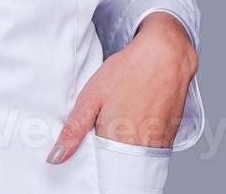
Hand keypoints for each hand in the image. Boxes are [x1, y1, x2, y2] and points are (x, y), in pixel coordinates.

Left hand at [46, 12, 196, 163]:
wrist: (166, 57)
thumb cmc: (128, 72)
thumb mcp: (91, 96)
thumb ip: (74, 129)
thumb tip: (56, 157)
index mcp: (117, 141)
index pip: (100, 169)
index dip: (91, 159)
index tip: (85, 147)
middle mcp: (141, 148)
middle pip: (118, 165)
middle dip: (106, 155)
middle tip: (101, 129)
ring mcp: (158, 144)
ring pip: (135, 158)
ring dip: (123, 148)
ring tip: (117, 121)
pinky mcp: (169, 137)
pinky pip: (150, 150)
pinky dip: (139, 141)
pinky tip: (133, 120)